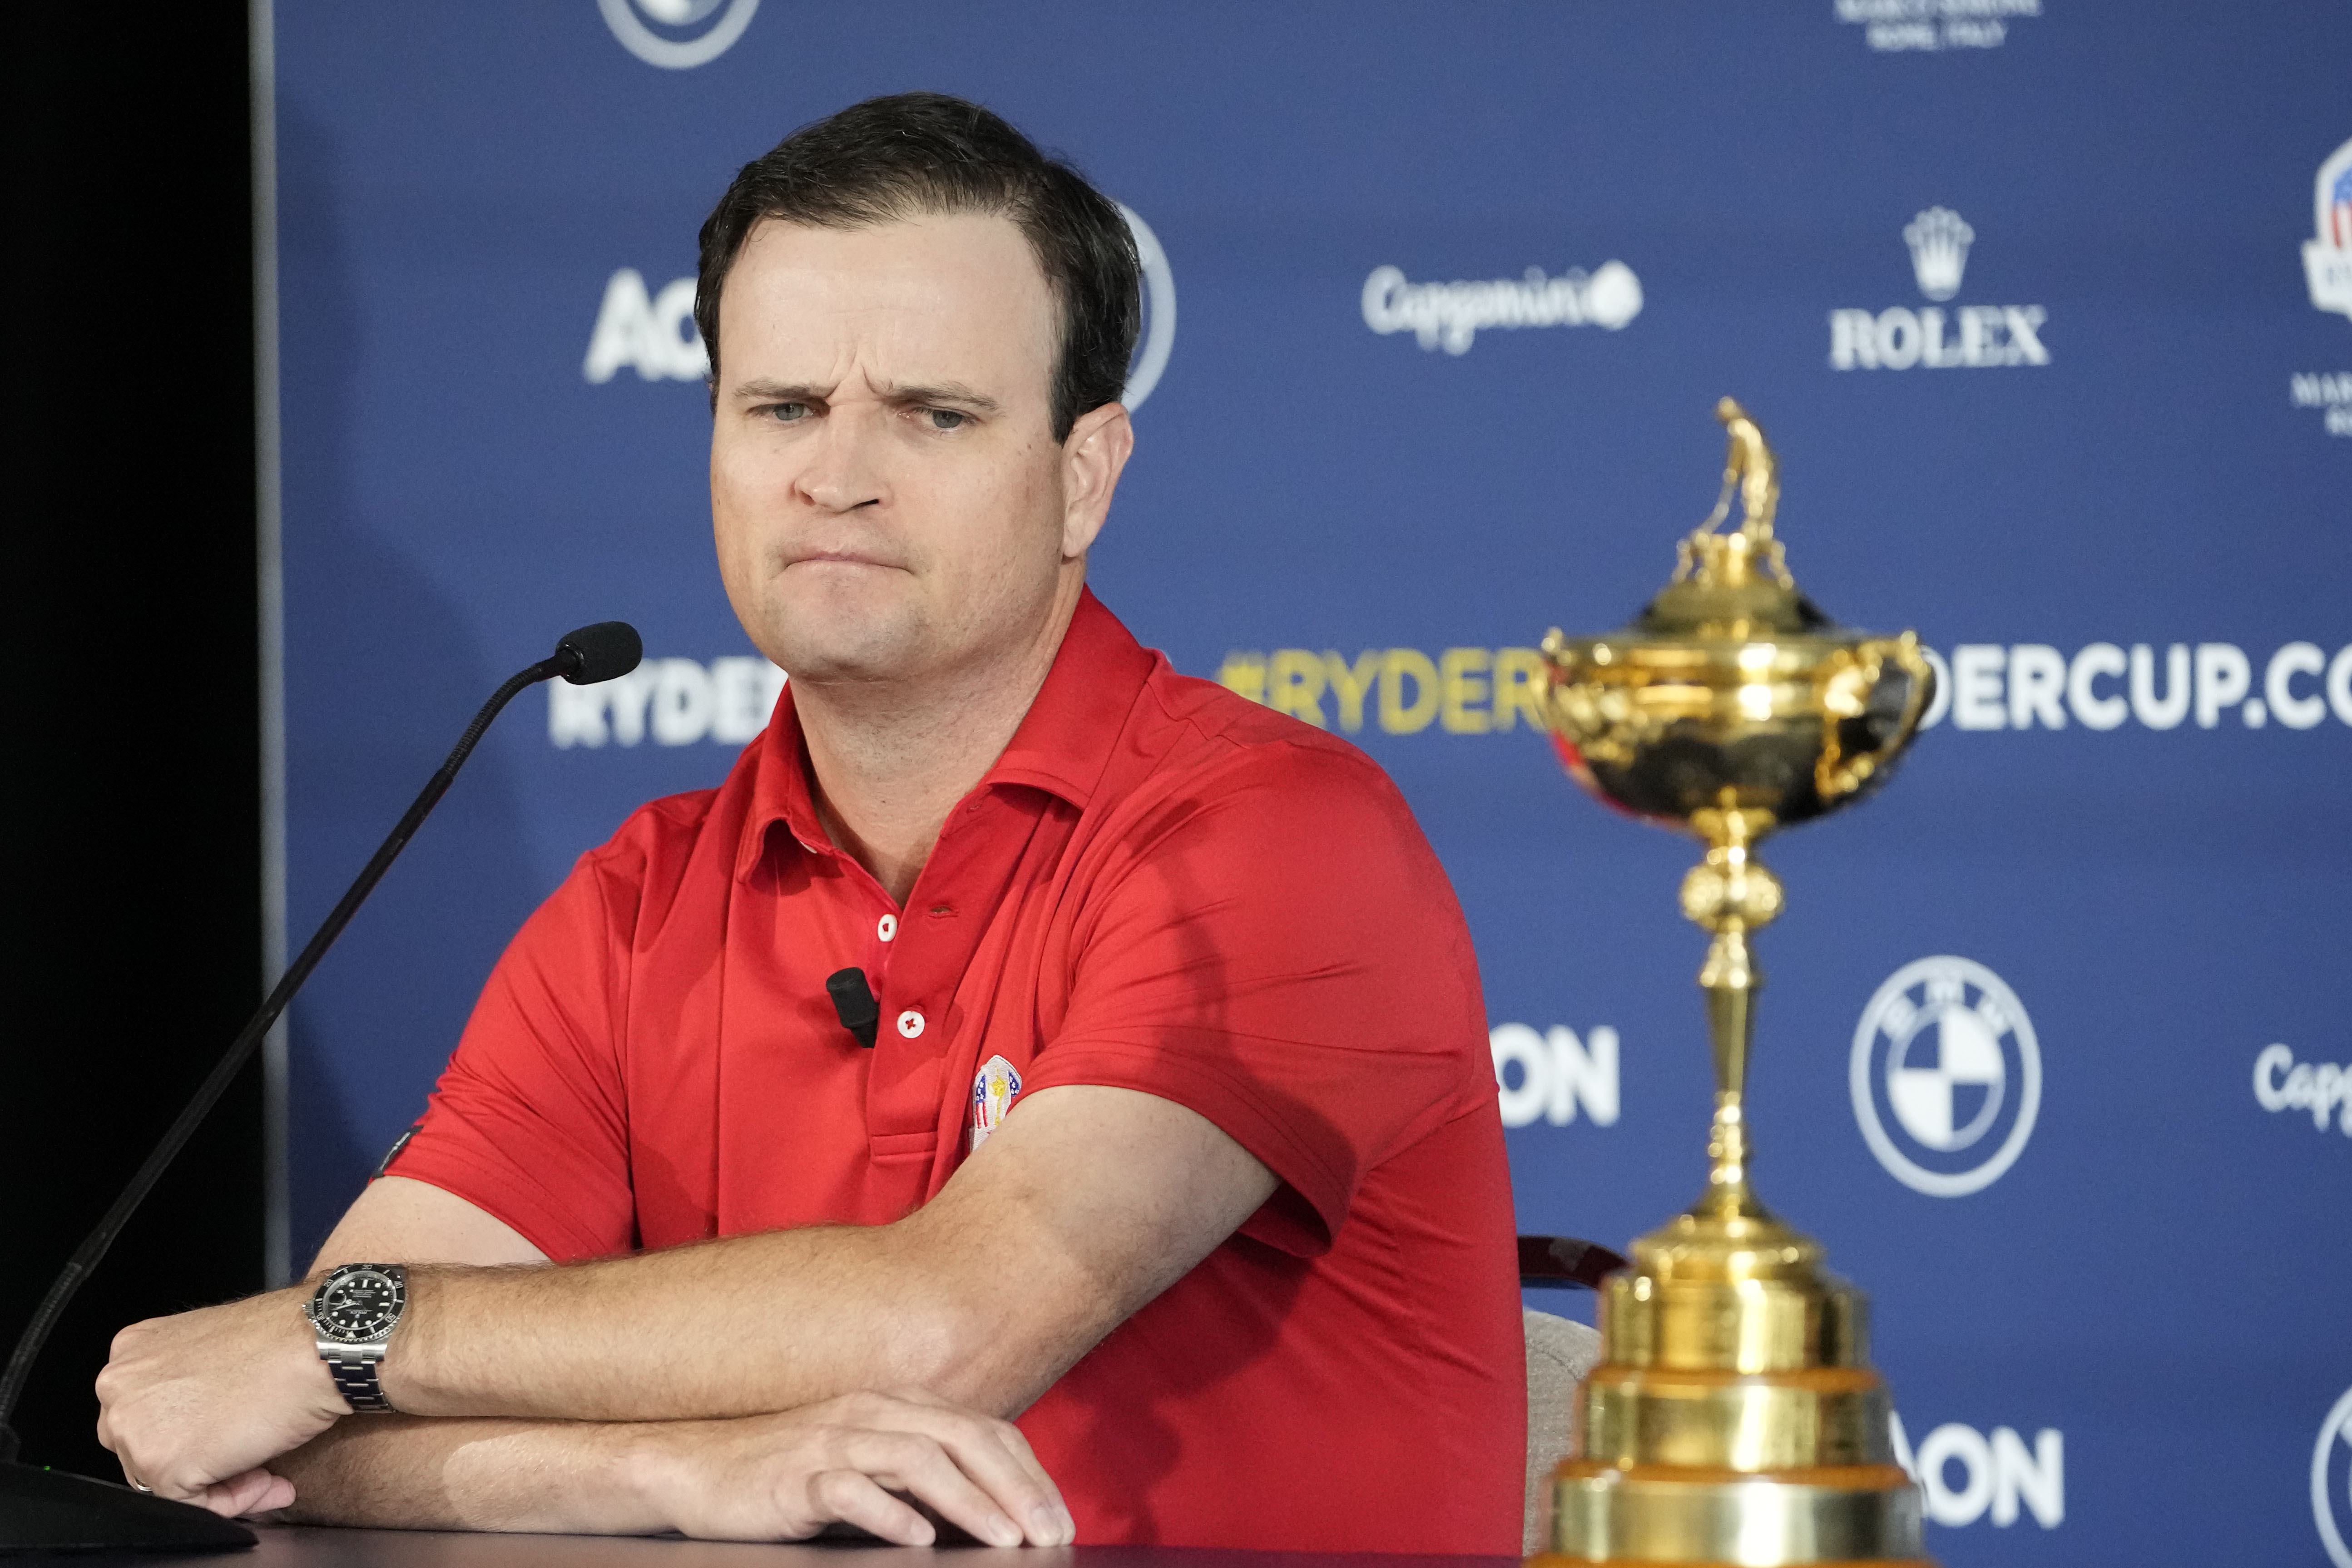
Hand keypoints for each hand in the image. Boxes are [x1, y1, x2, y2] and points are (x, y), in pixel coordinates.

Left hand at [95, 1287, 347, 1513]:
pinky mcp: (161, 1463)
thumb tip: (199, 1424)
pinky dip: (233, 1501)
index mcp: (132, 1349)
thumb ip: (188, 1383)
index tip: (229, 1436)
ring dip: (221, 1482)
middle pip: (146, 1447)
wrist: (318, 1347)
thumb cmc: (285, 1340)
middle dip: (201, 1459)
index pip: (145, 1412)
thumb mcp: (215, 1349)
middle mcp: (119, 1385)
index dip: (190, 1432)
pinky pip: (192, 1504)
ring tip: (267, 1473)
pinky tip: (268, 1480)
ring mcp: (133, 1425)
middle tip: (250, 1460)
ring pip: (165, 1479)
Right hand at [628, 1388, 1074, 1544]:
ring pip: (917, 1460)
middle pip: (963, 1439)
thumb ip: (922, 1479)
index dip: (1028, 1473)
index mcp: (897, 1405)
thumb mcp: (867, 1467)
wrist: (694, 1470)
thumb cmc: (789, 1474)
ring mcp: (831, 1439)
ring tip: (1005, 1541)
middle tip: (1049, 1535)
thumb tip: (991, 1516)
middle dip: (1015, 1488)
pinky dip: (889, 1514)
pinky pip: (847, 1489)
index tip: (1060, 1520)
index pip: (984, 1430)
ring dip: (969, 1501)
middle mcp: (871, 1412)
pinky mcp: (793, 1476)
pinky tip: (920, 1542)